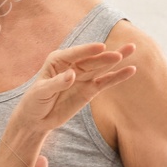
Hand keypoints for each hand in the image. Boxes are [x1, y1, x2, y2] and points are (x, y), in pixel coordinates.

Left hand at [10, 41, 136, 135]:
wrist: (36, 119)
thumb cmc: (34, 102)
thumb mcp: (41, 92)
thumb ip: (57, 83)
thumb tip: (72, 75)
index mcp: (58, 60)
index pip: (75, 53)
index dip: (87, 50)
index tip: (101, 47)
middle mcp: (73, 65)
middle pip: (92, 59)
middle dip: (105, 56)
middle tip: (119, 54)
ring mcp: (83, 77)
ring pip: (102, 67)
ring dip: (116, 59)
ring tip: (132, 49)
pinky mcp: (90, 90)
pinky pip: (105, 82)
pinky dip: (117, 77)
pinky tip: (130, 70)